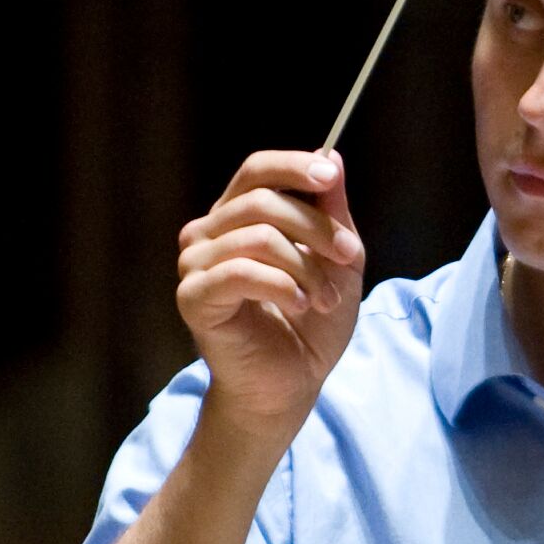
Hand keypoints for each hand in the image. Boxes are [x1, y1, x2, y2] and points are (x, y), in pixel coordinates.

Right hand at [175, 148, 366, 436]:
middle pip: (262, 201)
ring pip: (258, 236)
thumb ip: (332, 213)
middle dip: (316, 227)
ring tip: (325, 298)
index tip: (330, 176)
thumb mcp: (337, 261)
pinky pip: (241, 272)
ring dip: (306, 266)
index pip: (256, 170)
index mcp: (236, 216)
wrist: (291, 384)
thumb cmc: (310, 324)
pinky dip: (282, 286)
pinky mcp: (194, 297)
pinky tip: (300, 305)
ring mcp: (195, 265)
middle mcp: (207, 233)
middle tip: (350, 257)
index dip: (294, 166)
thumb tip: (334, 158)